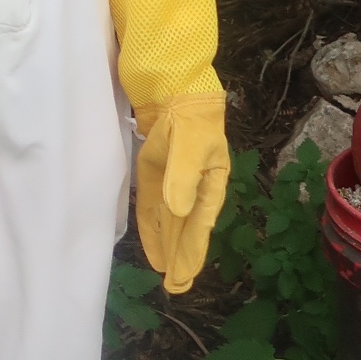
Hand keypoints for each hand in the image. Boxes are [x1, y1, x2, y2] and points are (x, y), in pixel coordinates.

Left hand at [135, 92, 229, 294]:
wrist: (168, 73)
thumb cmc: (188, 106)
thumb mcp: (190, 140)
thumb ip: (184, 176)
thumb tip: (179, 211)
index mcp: (212, 176)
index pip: (199, 222)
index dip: (190, 251)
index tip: (183, 278)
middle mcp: (193, 179)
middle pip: (184, 224)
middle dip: (180, 254)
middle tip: (174, 286)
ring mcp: (172, 173)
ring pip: (168, 216)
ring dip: (165, 242)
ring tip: (164, 271)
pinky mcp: (152, 163)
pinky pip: (150, 198)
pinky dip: (149, 219)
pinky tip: (149, 237)